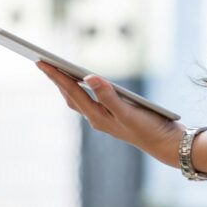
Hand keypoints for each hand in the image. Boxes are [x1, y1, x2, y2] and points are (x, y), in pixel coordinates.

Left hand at [36, 61, 187, 167]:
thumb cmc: (149, 128)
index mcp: (97, 116)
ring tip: (57, 70)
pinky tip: (85, 83)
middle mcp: (97, 118)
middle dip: (56, 79)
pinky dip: (82, 90)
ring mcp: (104, 119)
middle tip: (41, 62)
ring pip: (78, 100)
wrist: (166, 144)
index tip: (40, 61)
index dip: (55, 75)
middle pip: (70, 96)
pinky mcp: (114, 117)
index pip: (71, 91)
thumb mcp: (128, 111)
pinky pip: (90, 102)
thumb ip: (108, 94)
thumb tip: (88, 77)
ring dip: (66, 85)